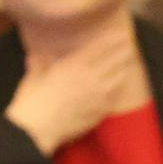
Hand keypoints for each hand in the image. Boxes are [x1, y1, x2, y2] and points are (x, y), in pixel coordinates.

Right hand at [2, 24, 148, 155]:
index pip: (98, 48)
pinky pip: (113, 98)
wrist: (37, 129)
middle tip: (131, 45)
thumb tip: (37, 55)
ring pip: (118, 79)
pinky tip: (118, 88)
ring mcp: (97, 96)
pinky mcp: (99, 112)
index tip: (121, 34)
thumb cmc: (32, 101)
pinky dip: (117, 90)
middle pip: (114, 61)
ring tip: (128, 64)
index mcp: (73, 65)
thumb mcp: (33, 77)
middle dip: (123, 51)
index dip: (111, 40)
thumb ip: (39, 63)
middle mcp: (90, 78)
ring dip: (124, 69)